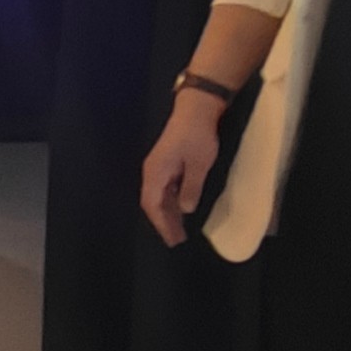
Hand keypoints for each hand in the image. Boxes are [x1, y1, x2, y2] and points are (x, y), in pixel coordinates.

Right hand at [138, 97, 225, 246]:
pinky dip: (172, 203)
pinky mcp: (168, 164)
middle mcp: (153, 172)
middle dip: (164, 222)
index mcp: (156, 173)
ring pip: (159, 197)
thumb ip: (191, 188)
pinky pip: (166, 189)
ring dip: (168, 213)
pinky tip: (182, 210)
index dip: (161, 223)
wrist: (196, 110)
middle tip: (177, 240)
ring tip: (180, 230)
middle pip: (153, 203)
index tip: (172, 240)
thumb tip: (185, 210)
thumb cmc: (197, 136)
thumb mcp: (199, 164)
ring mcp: (159, 168)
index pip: (152, 204)